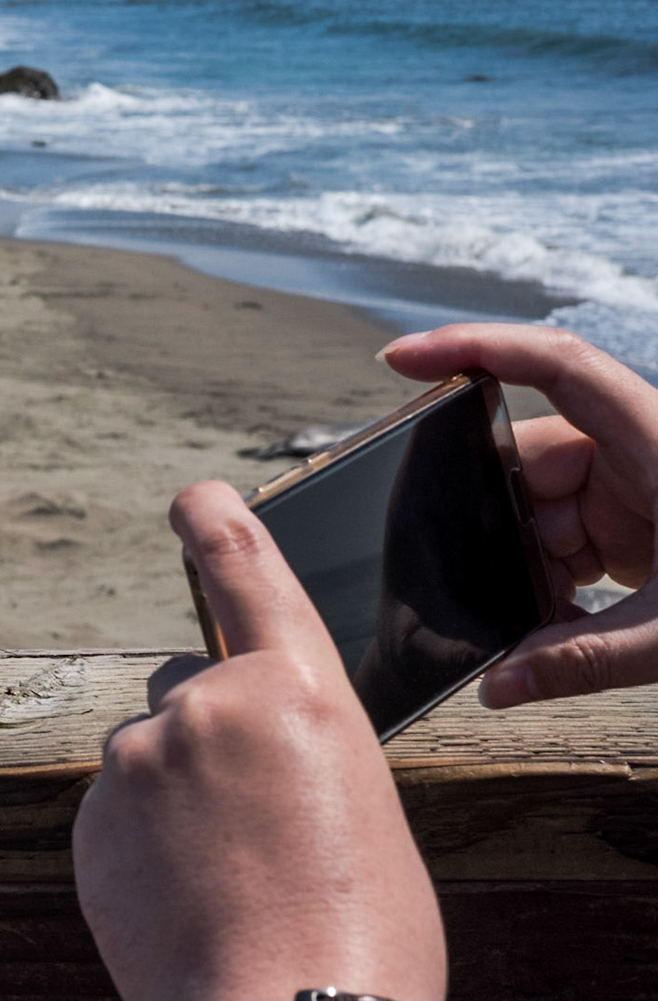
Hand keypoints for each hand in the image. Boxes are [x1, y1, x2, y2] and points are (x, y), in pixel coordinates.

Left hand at [72, 481, 445, 1000]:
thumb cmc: (360, 932)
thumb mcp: (359, 803)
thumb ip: (291, 743)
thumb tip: (245, 750)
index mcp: (293, 690)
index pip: (245, 570)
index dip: (216, 521)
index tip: (193, 496)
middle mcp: (202, 705)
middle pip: (190, 689)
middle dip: (212, 735)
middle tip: (261, 823)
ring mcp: (136, 761)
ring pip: (154, 756)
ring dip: (180, 796)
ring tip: (233, 877)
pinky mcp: (92, 820)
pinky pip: (121, 814)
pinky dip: (146, 845)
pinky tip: (191, 897)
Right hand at [381, 324, 657, 706]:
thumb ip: (582, 658)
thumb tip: (497, 685)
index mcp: (657, 440)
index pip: (553, 365)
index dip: (473, 348)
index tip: (400, 357)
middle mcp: (641, 451)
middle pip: (530, 458)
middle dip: (497, 521)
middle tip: (473, 577)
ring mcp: (637, 489)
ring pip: (540, 509)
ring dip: (526, 564)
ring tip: (537, 620)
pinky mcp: (638, 527)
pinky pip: (566, 540)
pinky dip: (551, 582)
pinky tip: (560, 623)